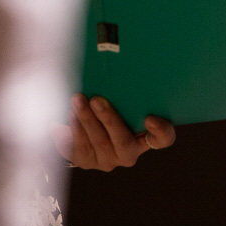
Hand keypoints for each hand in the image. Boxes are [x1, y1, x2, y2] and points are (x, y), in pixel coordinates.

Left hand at [53, 93, 175, 170]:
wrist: (86, 131)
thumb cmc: (113, 108)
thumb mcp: (123, 103)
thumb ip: (126, 94)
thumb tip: (117, 64)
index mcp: (145, 138)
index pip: (163, 139)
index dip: (160, 131)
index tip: (150, 118)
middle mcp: (128, 154)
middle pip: (123, 142)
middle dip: (108, 119)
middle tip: (97, 100)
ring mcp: (106, 160)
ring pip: (96, 144)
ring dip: (85, 121)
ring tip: (76, 101)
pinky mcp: (85, 161)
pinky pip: (76, 149)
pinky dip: (70, 131)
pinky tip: (62, 117)